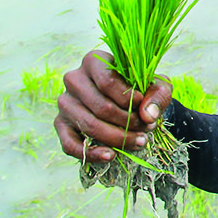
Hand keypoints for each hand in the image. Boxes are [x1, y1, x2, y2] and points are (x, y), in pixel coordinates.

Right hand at [54, 51, 173, 164]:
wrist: (129, 102)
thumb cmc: (141, 89)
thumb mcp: (157, 85)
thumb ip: (157, 96)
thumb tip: (147, 115)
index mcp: (94, 61)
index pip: (108, 82)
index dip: (129, 100)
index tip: (144, 109)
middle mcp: (74, 79)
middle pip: (101, 107)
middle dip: (128, 123)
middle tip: (146, 129)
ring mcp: (65, 102)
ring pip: (89, 126)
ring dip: (118, 138)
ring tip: (139, 142)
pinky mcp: (61, 124)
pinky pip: (70, 144)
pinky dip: (91, 153)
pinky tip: (111, 156)